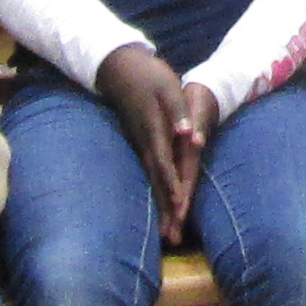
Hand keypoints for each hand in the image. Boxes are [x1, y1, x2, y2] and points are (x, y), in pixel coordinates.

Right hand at [98, 45, 208, 241]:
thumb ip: (177, 112)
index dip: (172, 184)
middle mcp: (145, 142)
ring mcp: (140, 144)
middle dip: (165, 209)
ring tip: (166, 234)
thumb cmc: (149, 75)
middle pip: (157, 180)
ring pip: (151, 180)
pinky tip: (160, 207)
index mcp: (155, 129)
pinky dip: (156, 192)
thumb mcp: (167, 88)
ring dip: (160, 206)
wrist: (119, 68)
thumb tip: (186, 133)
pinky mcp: (140, 143)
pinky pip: (148, 173)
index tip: (179, 205)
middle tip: (171, 238)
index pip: (164, 162)